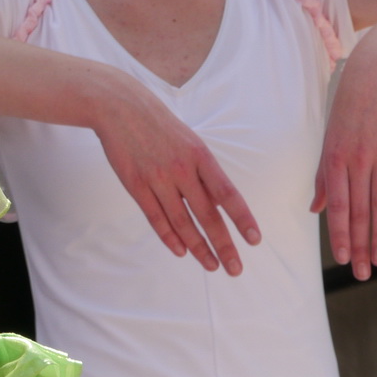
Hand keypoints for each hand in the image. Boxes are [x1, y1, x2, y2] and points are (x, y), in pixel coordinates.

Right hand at [93, 76, 261, 274]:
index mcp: (200, 157)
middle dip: (224, 245)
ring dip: (199, 248)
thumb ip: (203, 171)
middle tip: (236, 268)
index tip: (254, 240)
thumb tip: (220, 202)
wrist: (121, 108)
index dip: (242, 219)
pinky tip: (181, 251)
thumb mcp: (190, 141)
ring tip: (212, 266)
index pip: (227, 194)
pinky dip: (169, 237)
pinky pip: (156, 218)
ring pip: (182, 222)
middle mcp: (181, 170)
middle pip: (208, 215)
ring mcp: (157, 179)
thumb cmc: (160, 125)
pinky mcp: (136, 185)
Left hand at [314, 49, 376, 279]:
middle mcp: (357, 160)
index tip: (342, 259)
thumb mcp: (327, 142)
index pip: (335, 206)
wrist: (374, 75)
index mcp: (333, 160)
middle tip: (362, 273)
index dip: (339, 234)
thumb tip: (315, 210)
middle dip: (359, 244)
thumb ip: (322, 177)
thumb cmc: (346, 113)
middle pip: (358, 211)